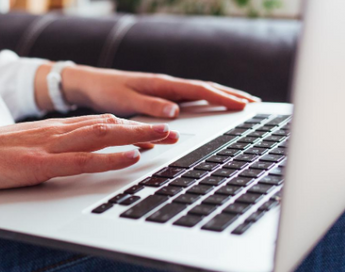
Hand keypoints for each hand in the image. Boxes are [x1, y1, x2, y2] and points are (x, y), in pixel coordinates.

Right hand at [0, 114, 177, 220]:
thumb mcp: (22, 147)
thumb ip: (49, 148)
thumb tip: (73, 153)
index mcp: (51, 130)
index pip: (98, 123)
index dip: (129, 125)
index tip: (153, 128)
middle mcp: (55, 133)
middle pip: (108, 125)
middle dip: (143, 128)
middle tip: (173, 131)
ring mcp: (48, 147)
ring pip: (102, 137)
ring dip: (137, 136)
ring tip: (166, 137)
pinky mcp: (39, 164)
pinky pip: (81, 160)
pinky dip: (109, 157)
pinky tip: (130, 157)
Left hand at [60, 65, 260, 117]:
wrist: (90, 84)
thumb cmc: (106, 92)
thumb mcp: (126, 102)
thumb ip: (150, 107)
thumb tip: (175, 113)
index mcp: (162, 84)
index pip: (199, 90)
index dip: (223, 98)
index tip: (243, 106)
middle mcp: (167, 84)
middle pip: (206, 88)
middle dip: (231, 95)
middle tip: (254, 104)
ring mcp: (165, 88)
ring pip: (200, 91)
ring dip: (222, 96)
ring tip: (242, 103)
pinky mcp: (161, 94)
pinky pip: (190, 96)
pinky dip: (207, 99)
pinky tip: (213, 104)